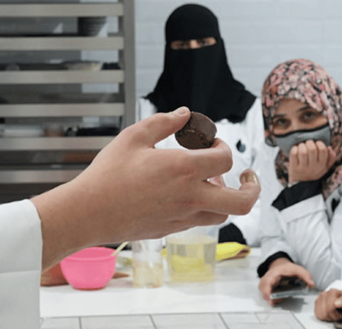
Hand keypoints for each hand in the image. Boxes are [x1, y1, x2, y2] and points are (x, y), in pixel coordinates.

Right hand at [33, 107, 260, 266]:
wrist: (89, 211)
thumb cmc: (108, 174)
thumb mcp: (134, 136)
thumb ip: (164, 122)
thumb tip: (185, 114)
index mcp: (183, 169)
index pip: (225, 159)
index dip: (223, 147)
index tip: (211, 143)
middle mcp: (190, 196)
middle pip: (241, 202)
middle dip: (252, 188)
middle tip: (247, 176)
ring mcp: (183, 216)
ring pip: (223, 214)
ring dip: (227, 198)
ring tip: (215, 183)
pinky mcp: (173, 228)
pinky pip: (202, 221)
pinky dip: (205, 207)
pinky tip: (190, 194)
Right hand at [258, 258, 314, 304]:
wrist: (281, 265)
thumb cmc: (287, 268)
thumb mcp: (298, 269)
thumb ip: (305, 276)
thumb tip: (311, 284)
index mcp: (274, 273)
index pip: (266, 283)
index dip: (267, 292)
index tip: (271, 300)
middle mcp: (267, 278)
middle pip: (263, 290)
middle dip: (269, 297)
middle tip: (277, 301)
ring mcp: (265, 282)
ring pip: (263, 293)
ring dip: (270, 298)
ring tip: (279, 299)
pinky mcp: (266, 287)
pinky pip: (265, 294)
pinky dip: (271, 297)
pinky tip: (277, 297)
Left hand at [287, 139, 336, 182]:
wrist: (301, 185)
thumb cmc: (314, 172)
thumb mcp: (325, 168)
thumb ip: (331, 158)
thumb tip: (329, 147)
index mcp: (322, 166)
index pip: (323, 150)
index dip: (319, 143)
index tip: (316, 143)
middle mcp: (313, 167)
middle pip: (312, 149)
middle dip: (309, 142)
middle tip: (308, 143)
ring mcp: (302, 168)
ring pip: (302, 151)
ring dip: (301, 145)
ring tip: (301, 145)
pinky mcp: (293, 168)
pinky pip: (293, 154)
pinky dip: (294, 148)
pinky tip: (296, 149)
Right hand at [315, 288, 341, 320]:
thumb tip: (336, 303)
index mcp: (333, 292)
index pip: (330, 309)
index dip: (337, 315)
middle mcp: (324, 294)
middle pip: (325, 313)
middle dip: (334, 316)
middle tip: (340, 313)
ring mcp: (320, 298)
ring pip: (321, 314)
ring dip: (329, 316)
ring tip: (335, 312)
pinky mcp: (317, 302)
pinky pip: (317, 313)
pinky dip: (324, 316)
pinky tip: (330, 312)